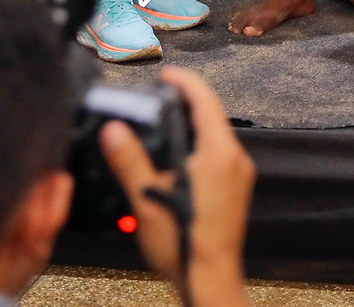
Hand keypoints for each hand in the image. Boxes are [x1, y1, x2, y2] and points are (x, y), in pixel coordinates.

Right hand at [101, 66, 253, 306]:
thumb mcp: (147, 199)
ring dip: (192, 125)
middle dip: (186, 102)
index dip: (185, 81)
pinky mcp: (236, 190)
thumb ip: (130, 161)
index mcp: (219, 153)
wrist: (211, 280)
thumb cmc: (183, 242)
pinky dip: (198, 145)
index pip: (205, 101)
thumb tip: (113, 128)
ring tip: (162, 121)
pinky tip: (176, 157)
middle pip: (212, 116)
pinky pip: (219, 155)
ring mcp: (240, 175)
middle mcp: (236, 159)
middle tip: (158, 95)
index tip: (165, 73)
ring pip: (216, 136)